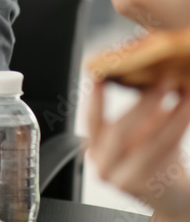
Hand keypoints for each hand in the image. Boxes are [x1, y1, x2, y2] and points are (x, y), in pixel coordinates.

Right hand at [87, 79, 189, 219]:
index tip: (103, 73)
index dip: (95, 96)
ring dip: (170, 113)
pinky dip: (178, 125)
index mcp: (95, 147)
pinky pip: (166, 150)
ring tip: (183, 91)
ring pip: (148, 142)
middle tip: (162, 80)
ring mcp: (122, 177)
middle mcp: (103, 164)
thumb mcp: (140, 133)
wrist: (171, 198)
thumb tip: (145, 74)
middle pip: (119, 130)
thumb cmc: (155, 160)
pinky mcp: (147, 185)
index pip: (91, 119)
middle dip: (143, 103)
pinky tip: (186, 108)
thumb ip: (138, 109)